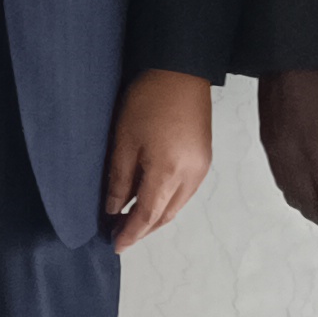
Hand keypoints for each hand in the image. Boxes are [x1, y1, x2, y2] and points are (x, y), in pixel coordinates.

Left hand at [103, 69, 214, 250]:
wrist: (181, 71)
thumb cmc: (148, 101)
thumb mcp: (124, 140)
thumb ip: (119, 179)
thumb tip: (113, 209)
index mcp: (169, 172)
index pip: (147, 215)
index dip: (130, 233)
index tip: (115, 245)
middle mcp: (190, 176)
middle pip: (165, 215)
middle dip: (142, 230)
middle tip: (119, 235)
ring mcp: (201, 168)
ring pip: (176, 206)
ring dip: (155, 217)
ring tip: (130, 221)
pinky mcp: (204, 159)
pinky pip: (184, 192)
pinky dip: (166, 201)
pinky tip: (150, 199)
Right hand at [260, 67, 317, 242]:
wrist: (295, 48)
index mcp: (317, 150)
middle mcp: (290, 156)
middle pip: (310, 204)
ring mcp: (275, 150)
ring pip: (292, 195)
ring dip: (313, 211)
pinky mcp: (268, 141)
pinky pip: (282, 180)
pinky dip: (298, 195)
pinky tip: (311, 194)